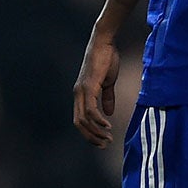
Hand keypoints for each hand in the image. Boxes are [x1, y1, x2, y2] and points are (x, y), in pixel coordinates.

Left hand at [72, 33, 120, 147]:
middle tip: (104, 144)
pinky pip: (90, 109)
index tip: (101, 141)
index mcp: (81, 94)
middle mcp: (78, 94)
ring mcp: (82, 90)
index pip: (80, 119)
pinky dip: (98, 120)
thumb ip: (107, 98)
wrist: (104, 42)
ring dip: (96, 131)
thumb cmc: (106, 59)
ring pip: (84, 119)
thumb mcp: (108, 82)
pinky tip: (107, 125)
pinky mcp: (89, 86)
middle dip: (91, 137)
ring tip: (108, 138)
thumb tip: (109, 113)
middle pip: (79, 123)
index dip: (89, 133)